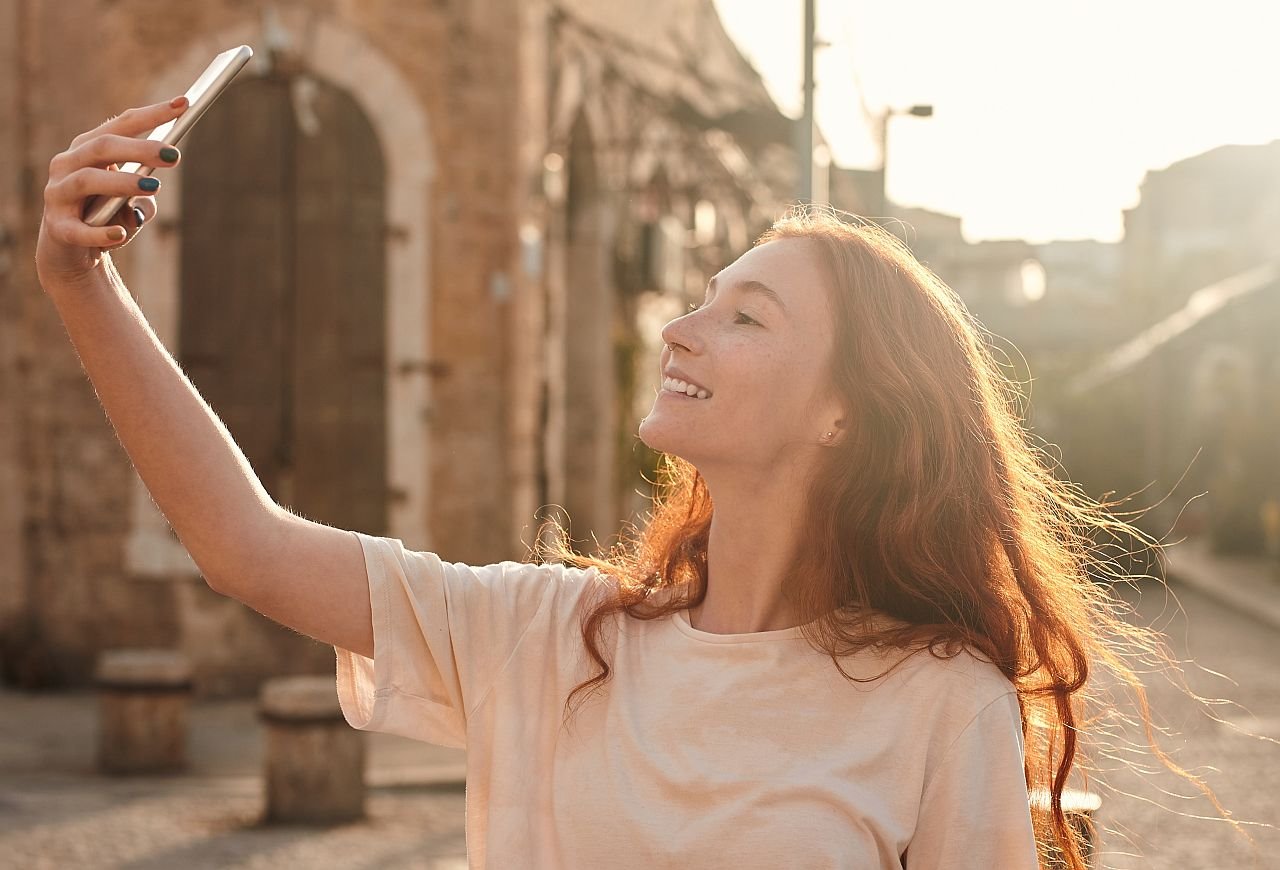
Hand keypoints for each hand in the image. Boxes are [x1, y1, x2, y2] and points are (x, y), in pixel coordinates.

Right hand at [36, 95, 188, 289]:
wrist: (71, 250)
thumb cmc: (105, 215)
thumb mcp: (131, 202)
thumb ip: (144, 197)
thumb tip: (149, 189)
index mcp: (88, 149)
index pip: (121, 124)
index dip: (152, 114)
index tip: (183, 104)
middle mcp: (68, 165)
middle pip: (102, 147)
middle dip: (140, 148)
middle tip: (174, 155)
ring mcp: (58, 194)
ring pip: (88, 181)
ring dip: (122, 182)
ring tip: (153, 186)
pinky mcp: (58, 228)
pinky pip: (80, 230)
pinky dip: (101, 232)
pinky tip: (122, 234)